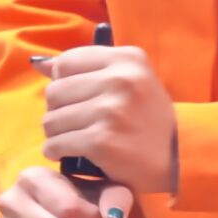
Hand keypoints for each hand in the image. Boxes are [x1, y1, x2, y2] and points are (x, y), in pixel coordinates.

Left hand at [37, 43, 177, 192]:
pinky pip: (56, 144)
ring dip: (56, 134)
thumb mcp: (129, 81)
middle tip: (74, 123)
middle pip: (54, 92)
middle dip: (58, 111)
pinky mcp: (101, 141)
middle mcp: (120, 80)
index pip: (65, 63)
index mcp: (127, 59)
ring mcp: (110, 110)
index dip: (62, 83)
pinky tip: (68, 153)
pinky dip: (56, 151)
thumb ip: (87, 69)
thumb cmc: (148, 119)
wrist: (179, 158)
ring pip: (51, 120)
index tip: (76, 98)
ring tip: (74, 138)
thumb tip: (38, 63)